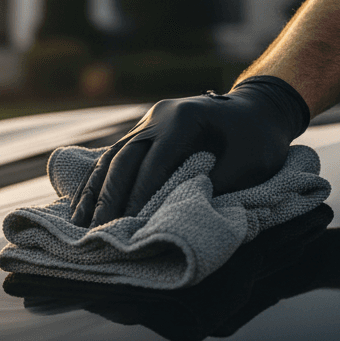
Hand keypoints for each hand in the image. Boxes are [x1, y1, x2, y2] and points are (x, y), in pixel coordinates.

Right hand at [70, 75, 310, 226]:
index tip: (129, 224)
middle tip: (97, 231)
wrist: (259, 109)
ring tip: (79, 223)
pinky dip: (98, 183)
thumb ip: (213, 186)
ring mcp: (147, 122)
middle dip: (109, 197)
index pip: (153, 162)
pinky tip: (83, 206)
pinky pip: (113, 158)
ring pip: (112, 157)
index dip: (140, 195)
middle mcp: (158, 116)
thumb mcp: (248, 164)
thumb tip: (176, 214)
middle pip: (123, 159)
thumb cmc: (258, 139)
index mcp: (184, 118)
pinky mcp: (142, 132)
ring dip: (95, 192)